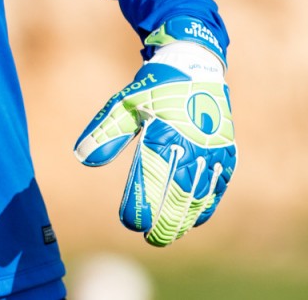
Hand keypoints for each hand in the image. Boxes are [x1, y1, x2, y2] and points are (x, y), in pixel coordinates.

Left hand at [73, 17, 235, 246]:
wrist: (196, 66)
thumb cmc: (154, 88)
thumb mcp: (125, 104)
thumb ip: (105, 132)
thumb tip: (81, 158)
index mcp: (164, 131)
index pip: (150, 176)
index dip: (141, 202)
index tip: (130, 222)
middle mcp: (192, 143)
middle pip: (178, 192)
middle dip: (165, 220)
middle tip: (150, 239)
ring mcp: (213, 149)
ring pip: (200, 193)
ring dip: (185, 218)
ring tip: (168, 236)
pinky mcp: (226, 151)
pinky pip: (218, 184)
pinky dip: (207, 203)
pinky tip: (194, 220)